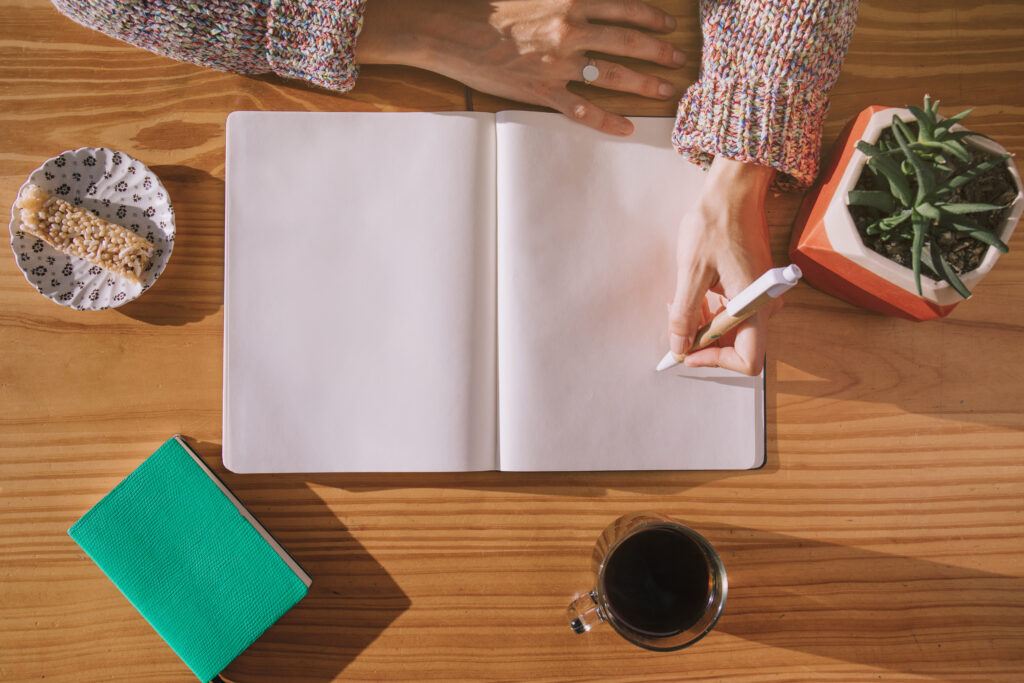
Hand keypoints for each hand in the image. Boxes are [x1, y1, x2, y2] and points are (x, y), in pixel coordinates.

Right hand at [356, 0, 684, 134]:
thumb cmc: (488, 5)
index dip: (651, 18)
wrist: (452, 29)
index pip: (624, 7)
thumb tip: (589, 2)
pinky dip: (607, 121)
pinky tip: (626, 128)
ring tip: (666, 90)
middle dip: (659, 51)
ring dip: (644, 83)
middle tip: (679, 59)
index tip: (668, 25)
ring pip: (613, 75)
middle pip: (628, 42)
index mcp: (570, 1)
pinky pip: (582, 110)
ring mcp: (558, 64)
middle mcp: (571, 31)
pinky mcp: (541, 91)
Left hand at [668, 157, 777, 375]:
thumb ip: (684, 314)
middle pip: (738, 345)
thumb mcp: (691, 271)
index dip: (716, 361)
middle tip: (675, 327)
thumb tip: (680, 348)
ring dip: (704, 326)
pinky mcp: (753, 287)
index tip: (688, 352)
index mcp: (755, 305)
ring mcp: (760, 296)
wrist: (733, 190)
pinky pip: (733, 312)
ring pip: (732, 329)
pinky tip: (692, 295)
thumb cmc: (714, 223)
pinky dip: (710, 312)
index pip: (747, 359)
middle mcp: (765, 305)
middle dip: (704, 342)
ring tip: (678, 305)